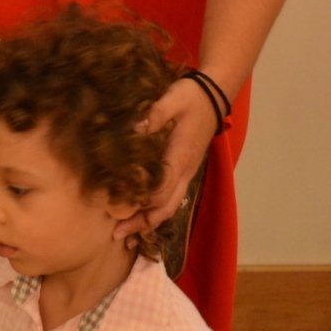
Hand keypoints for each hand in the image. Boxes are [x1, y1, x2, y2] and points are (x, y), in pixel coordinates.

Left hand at [116, 74, 216, 238]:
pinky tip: (143, 218)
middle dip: (142, 223)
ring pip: (171, 206)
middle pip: (165, 207)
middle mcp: (186, 171)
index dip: (140, 204)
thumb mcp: (172, 100)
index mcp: (180, 157)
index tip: (117, 212)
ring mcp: (187, 173)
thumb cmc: (191, 97)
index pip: (161, 191)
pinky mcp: (185, 170)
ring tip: (128, 235)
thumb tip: (133, 129)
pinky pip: (173, 198)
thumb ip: (154, 114)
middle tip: (118, 236)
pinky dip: (157, 212)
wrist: (214, 95)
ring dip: (150, 222)